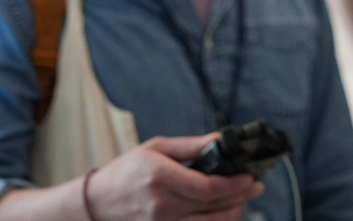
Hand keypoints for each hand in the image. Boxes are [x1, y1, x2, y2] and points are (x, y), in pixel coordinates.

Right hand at [85, 134, 262, 220]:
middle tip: (256, 186)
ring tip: (241, 198)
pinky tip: (222, 211)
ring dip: (231, 212)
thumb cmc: (126, 171)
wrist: (96, 203)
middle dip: (240, 196)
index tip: (250, 177)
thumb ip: (191, 146)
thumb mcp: (156, 148)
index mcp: (160, 178)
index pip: (207, 188)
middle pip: (213, 207)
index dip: (234, 185)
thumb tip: (219, 140)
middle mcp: (162, 205)